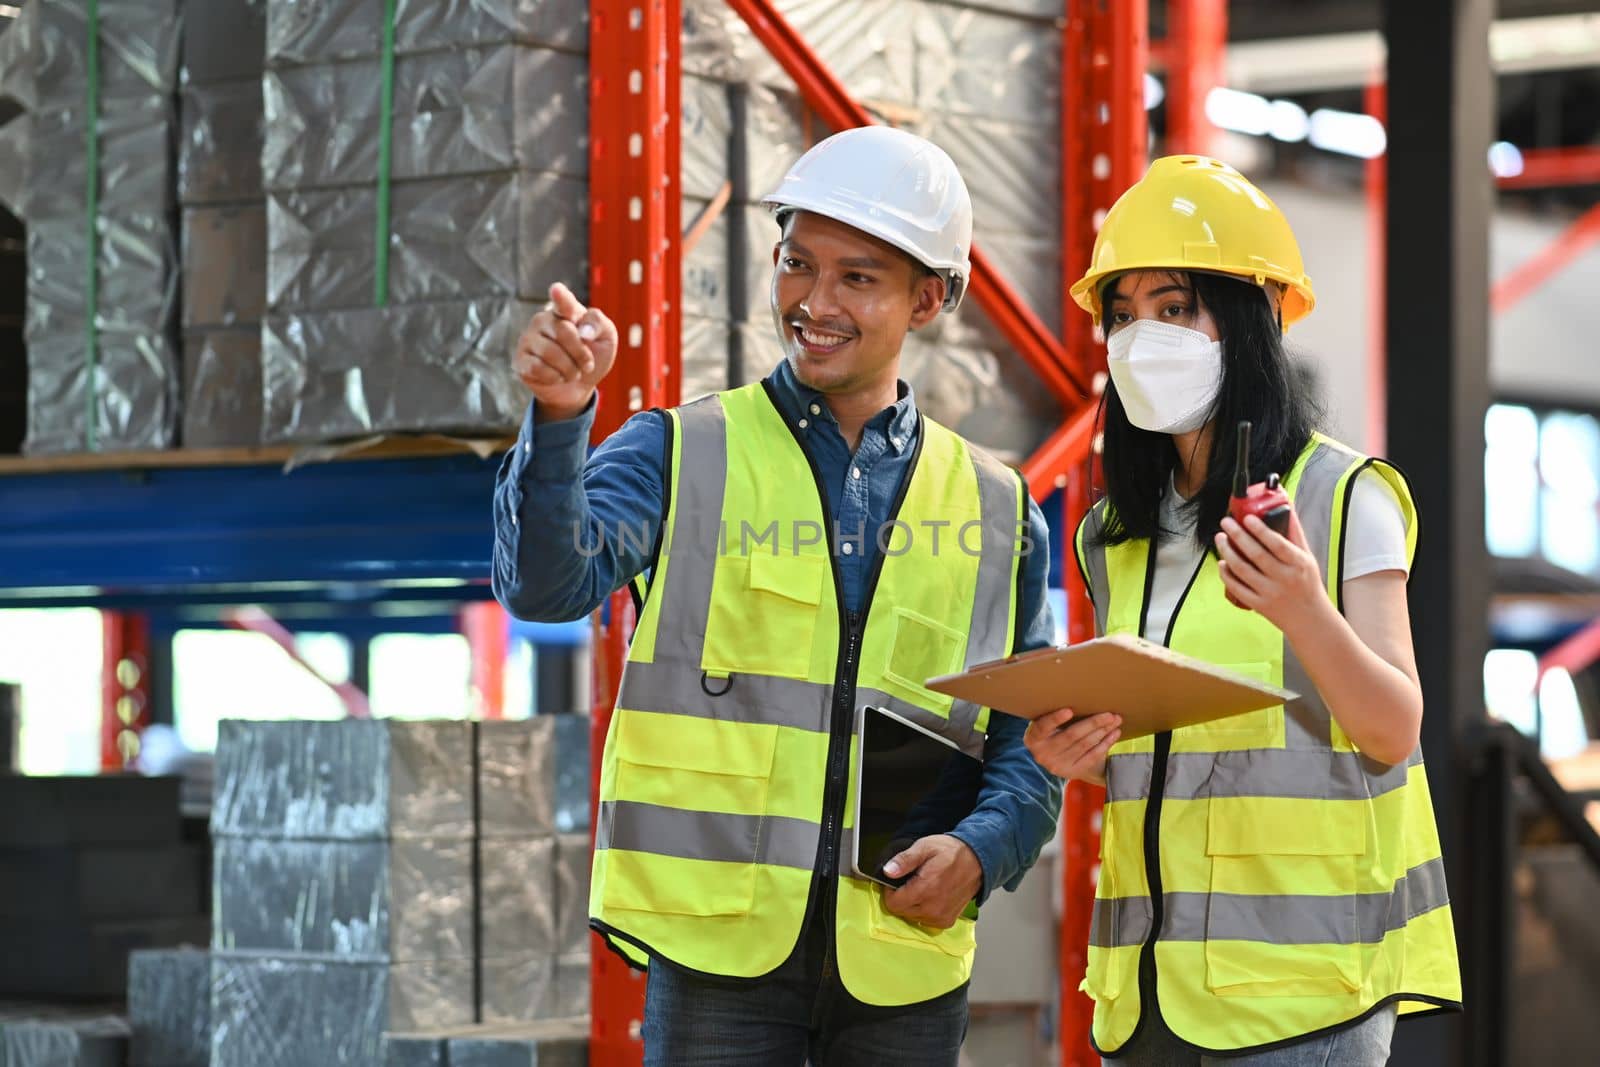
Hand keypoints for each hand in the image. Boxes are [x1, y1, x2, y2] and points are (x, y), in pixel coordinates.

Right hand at [513, 282, 617, 420]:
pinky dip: (554, 378)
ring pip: (550, 353)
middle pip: (564, 331)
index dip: (561, 297)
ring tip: (572, 373)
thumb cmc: (593, 356)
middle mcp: (543, 320)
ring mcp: (529, 339)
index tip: (556, 290)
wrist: (579, 386)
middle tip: (587, 365)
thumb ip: (598, 324)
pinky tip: (557, 377)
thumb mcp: (606, 337)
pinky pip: (537, 368)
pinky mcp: (521, 360)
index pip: (563, 302)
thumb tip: (584, 332)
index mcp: (565, 310)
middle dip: (581, 354)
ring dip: (569, 370)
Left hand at [880, 835, 982, 929]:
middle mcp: (933, 908)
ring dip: (913, 904)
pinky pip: (925, 921)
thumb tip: (888, 871)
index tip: (898, 881)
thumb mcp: (925, 847)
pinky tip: (931, 896)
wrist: (977, 860)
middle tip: (912, 881)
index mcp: (925, 889)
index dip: (891, 891)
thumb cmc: (951, 852)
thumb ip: (905, 860)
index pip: (893, 904)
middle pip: (901, 911)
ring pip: (912, 917)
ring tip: (924, 887)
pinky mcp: (947, 921)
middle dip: (902, 897)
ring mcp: (940, 917)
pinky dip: (924, 910)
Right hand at [1023, 708, 1119, 784]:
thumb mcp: (1046, 725)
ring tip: (1115, 720)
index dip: (1055, 719)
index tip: (1069, 711)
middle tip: (1109, 714)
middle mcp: (1043, 754)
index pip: (1043, 727)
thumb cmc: (1052, 732)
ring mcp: (1057, 765)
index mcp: (1033, 739)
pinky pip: (1092, 756)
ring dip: (1102, 731)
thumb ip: (1054, 716)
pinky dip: (1105, 743)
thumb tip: (1081, 697)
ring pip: (1084, 745)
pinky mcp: (1072, 772)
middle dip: (1092, 723)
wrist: (1055, 758)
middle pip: (1071, 736)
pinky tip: (1114, 733)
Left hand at [1215, 512, 1329, 636]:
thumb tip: (1286, 505)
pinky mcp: (1259, 605)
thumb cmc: (1308, 584)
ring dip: (1227, 552)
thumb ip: (1295, 533)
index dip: (1260, 530)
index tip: (1246, 517)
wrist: (1310, 620)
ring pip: (1242, 570)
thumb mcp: (1307, 557)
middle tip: (1225, 522)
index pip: (1277, 544)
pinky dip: (1226, 574)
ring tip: (1220, 538)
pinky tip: (1222, 563)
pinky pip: (1237, 588)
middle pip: (1255, 554)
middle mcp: (1284, 578)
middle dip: (1237, 535)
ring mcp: (1270, 592)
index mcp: (1298, 564)